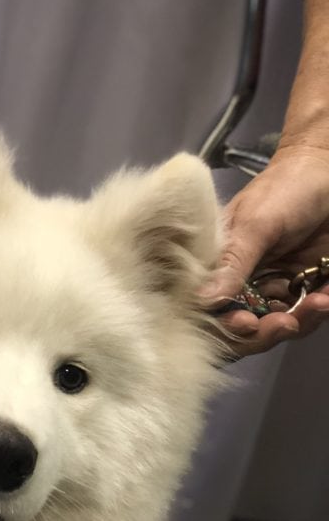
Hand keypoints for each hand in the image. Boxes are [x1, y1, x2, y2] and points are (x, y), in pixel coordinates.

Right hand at [201, 146, 328, 356]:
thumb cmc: (285, 187)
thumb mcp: (255, 224)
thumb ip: (233, 263)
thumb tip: (203, 301)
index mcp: (220, 268)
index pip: (213, 311)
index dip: (224, 327)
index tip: (246, 324)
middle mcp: (245, 282)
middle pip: (246, 328)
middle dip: (264, 333)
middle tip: (285, 323)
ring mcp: (277, 284)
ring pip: (280, 323)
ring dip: (299, 321)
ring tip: (318, 303)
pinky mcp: (306, 283)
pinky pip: (309, 310)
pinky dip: (320, 309)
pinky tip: (327, 298)